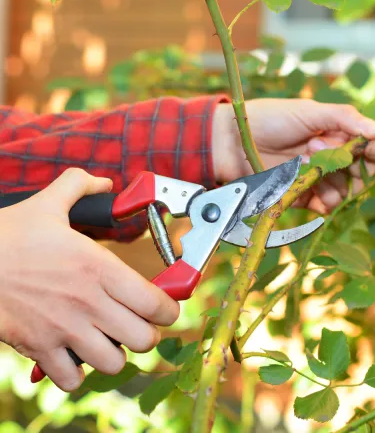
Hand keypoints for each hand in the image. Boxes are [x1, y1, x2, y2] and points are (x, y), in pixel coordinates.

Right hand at [0, 169, 179, 390]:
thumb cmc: (7, 236)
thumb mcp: (48, 204)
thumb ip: (79, 186)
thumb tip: (104, 182)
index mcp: (98, 267)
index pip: (154, 302)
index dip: (169, 309)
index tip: (166, 307)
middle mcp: (87, 302)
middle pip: (143, 338)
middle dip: (147, 333)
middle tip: (138, 322)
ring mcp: (63, 329)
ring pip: (113, 363)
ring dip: (116, 353)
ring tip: (109, 338)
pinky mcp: (38, 348)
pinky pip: (71, 380)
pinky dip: (78, 373)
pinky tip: (75, 353)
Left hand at [213, 99, 374, 212]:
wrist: (235, 140)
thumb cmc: (271, 119)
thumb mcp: (310, 111)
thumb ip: (345, 118)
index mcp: (337, 135)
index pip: (370, 148)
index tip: (373, 148)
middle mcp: (332, 158)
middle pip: (361, 173)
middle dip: (351, 164)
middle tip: (320, 147)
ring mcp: (318, 179)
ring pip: (345, 191)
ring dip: (332, 178)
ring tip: (305, 158)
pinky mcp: (303, 196)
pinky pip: (326, 205)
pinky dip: (324, 199)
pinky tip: (309, 184)